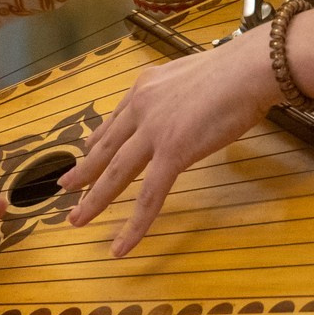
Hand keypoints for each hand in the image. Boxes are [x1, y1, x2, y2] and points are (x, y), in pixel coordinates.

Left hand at [60, 24, 282, 256]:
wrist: (249, 69)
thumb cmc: (237, 70)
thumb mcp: (194, 76)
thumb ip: (180, 95)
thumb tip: (187, 106)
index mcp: (146, 87)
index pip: (116, 119)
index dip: (98, 139)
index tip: (86, 150)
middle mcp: (141, 106)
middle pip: (106, 146)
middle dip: (84, 170)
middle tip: (64, 186)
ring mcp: (153, 130)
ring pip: (116, 173)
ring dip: (93, 200)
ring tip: (75, 220)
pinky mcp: (172, 152)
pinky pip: (150, 196)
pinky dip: (134, 225)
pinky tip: (122, 245)